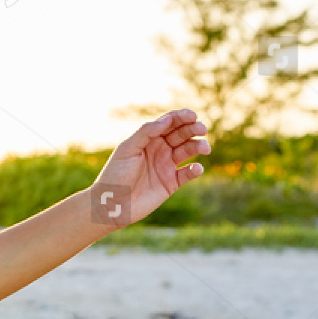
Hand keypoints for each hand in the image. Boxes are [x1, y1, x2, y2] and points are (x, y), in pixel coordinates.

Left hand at [92, 109, 208, 227]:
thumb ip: (146, 132)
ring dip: (198, 146)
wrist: (112, 203)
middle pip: (181, 134)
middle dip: (193, 129)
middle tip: (201, 129)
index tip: (192, 115)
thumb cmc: (115, 174)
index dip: (181, 117)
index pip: (168, 123)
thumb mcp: (128, 149)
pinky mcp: (171, 183)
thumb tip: (167, 119)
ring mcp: (166, 166)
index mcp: (148, 139)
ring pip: (188, 151)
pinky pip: (188, 173)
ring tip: (204, 148)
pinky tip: (196, 168)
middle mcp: (159, 150)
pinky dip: (195, 169)